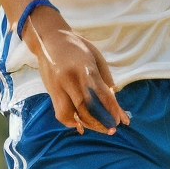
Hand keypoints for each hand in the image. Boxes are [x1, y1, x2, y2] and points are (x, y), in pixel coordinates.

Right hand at [23, 7, 127, 133]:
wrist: (49, 39)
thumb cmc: (77, 47)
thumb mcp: (95, 56)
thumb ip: (104, 77)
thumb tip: (114, 96)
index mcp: (85, 68)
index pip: (101, 94)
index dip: (112, 110)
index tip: (120, 121)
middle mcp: (70, 79)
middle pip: (86, 108)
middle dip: (100, 122)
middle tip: (112, 129)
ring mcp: (58, 86)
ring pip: (71, 114)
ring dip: (86, 124)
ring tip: (98, 128)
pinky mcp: (51, 92)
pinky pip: (60, 112)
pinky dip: (70, 121)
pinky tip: (80, 124)